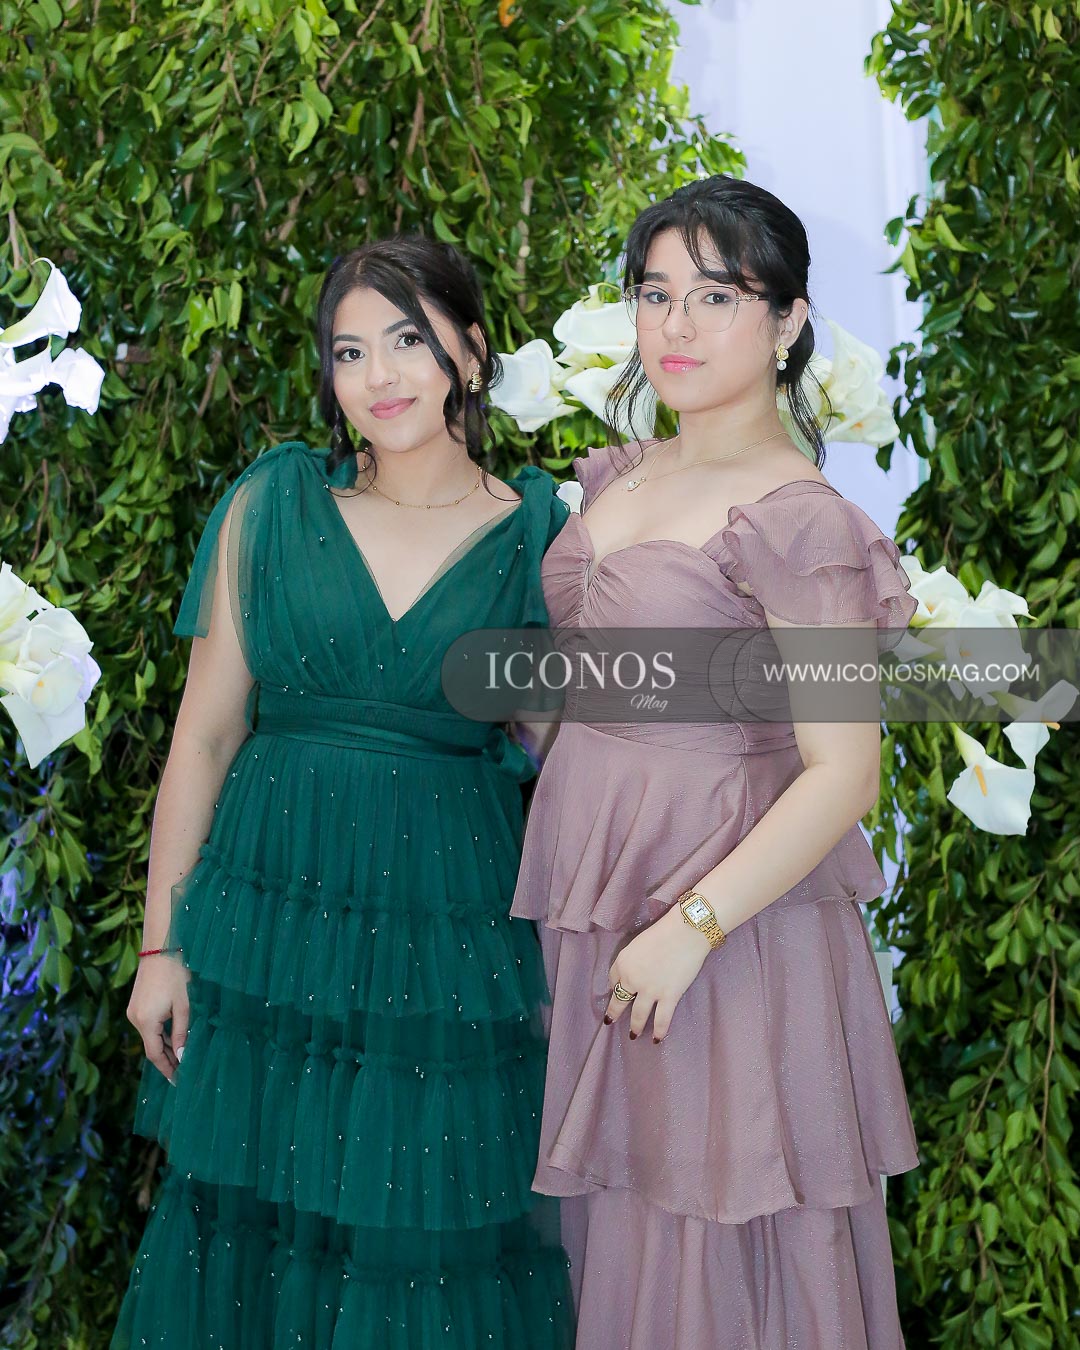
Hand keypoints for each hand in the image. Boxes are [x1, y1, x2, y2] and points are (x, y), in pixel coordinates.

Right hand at [126, 954, 190, 1083]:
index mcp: (145, 1021)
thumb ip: (181, 1032)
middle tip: (184, 1072)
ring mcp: (134, 1012)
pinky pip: (148, 1026)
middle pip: (151, 1047)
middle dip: (167, 1060)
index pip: (155, 1055)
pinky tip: (174, 1039)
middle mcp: (135, 1019)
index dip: (167, 1069)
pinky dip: (160, 1034)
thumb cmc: (176, 975)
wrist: (160, 948)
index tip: (179, 1081)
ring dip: (165, 1047)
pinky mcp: (136, 1005)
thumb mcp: (183, 1006)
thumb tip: (182, 1056)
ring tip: (182, 1059)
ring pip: (150, 1037)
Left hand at [604, 907, 712, 1042]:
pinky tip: (656, 1039)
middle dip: (614, 1013)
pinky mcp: (669, 996)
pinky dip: (659, 1032)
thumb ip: (634, 960)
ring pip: (638, 1015)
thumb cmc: (664, 931)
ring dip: (635, 1027)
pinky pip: (662, 1019)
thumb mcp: (639, 944)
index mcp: (623, 962)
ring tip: (633, 1035)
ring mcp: (650, 990)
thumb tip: (638, 972)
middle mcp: (632, 979)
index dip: (615, 987)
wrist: (685, 932)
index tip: (618, 991)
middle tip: (610, 1022)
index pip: (613, 980)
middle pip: (620, 1000)